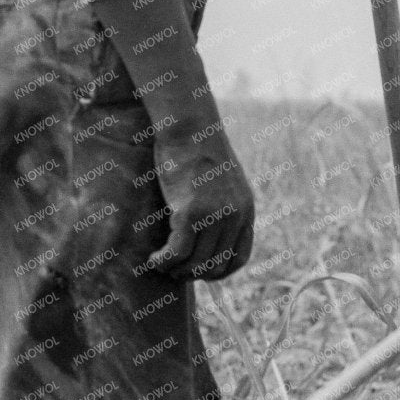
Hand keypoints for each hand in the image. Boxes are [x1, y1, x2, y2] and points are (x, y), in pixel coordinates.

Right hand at [146, 125, 256, 280]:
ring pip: (195, 264)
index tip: (197, 269)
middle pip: (215, 266)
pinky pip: (177, 253)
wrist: (188, 125)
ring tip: (160, 264)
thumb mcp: (220, 180)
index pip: (238, 258)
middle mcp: (235, 216)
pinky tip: (153, 259)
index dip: (217, 271)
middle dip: (192, 273)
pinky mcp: (191, 212)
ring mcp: (215, 215)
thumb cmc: (197, 148)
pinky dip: (164, 262)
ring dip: (175, 270)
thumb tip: (207, 232)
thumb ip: (222, 206)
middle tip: (172, 268)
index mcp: (246, 210)